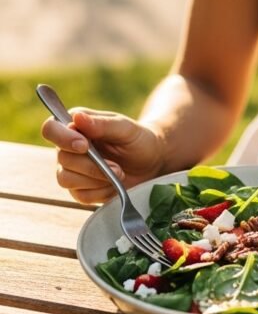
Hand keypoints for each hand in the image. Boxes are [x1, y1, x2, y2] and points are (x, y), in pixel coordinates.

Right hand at [41, 107, 164, 204]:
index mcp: (74, 125)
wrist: (150, 162)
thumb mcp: (125, 128)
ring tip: (118, 173)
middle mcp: (67, 147)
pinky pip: (80, 196)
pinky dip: (100, 192)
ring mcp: (71, 170)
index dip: (62, 138)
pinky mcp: (79, 189)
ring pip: (66, 179)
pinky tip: (114, 184)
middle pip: (61, 159)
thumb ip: (102, 124)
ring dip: (95, 179)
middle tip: (116, 167)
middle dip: (91, 165)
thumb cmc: (137, 139)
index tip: (85, 145)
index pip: (50, 128)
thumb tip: (77, 117)